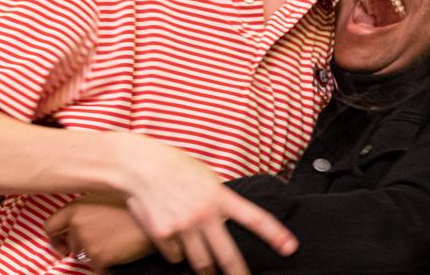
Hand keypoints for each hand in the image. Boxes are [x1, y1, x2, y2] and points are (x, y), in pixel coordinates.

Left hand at [45, 192, 162, 269]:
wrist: (156, 210)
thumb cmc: (135, 199)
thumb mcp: (106, 193)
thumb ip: (88, 206)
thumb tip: (80, 219)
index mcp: (76, 207)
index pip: (51, 226)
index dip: (55, 238)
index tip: (62, 244)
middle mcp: (77, 224)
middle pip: (72, 244)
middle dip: (84, 246)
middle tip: (106, 239)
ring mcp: (87, 241)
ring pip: (88, 256)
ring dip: (101, 252)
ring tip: (120, 238)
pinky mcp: (99, 257)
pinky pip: (101, 266)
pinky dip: (112, 261)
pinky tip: (125, 247)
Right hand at [121, 138, 296, 274]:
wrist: (140, 166)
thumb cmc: (174, 167)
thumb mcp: (205, 176)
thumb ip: (218, 199)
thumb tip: (226, 218)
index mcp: (219, 197)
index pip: (254, 218)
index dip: (275, 234)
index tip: (289, 248)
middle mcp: (204, 214)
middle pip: (227, 257)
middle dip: (238, 274)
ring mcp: (183, 227)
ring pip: (201, 262)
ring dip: (203, 264)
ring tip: (204, 262)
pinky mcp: (163, 235)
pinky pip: (175, 256)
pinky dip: (176, 251)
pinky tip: (171, 235)